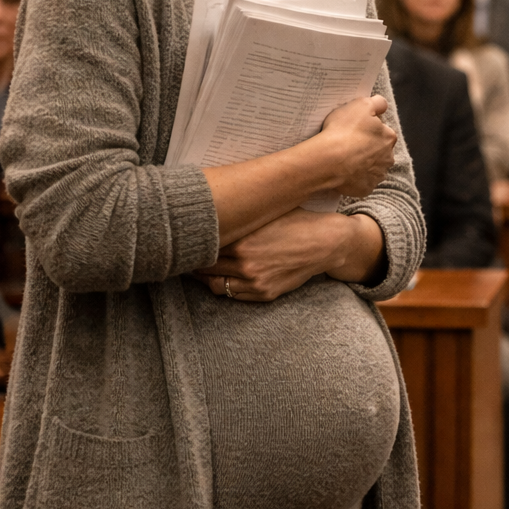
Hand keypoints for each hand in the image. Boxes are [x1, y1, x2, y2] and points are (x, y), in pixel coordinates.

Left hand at [194, 210, 385, 301]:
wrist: (325, 242)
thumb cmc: (295, 222)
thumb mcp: (264, 214)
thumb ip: (237, 219)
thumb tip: (209, 213)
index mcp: (240, 241)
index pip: (202, 247)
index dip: (190, 245)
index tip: (183, 241)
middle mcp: (244, 264)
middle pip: (204, 268)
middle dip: (193, 262)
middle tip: (184, 256)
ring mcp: (254, 281)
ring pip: (215, 285)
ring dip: (204, 278)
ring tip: (198, 269)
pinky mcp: (264, 293)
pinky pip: (233, 294)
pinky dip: (223, 287)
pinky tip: (219, 277)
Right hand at [313, 95, 396, 197]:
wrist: (329, 160)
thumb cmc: (344, 131)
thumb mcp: (361, 105)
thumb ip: (377, 102)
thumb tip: (382, 105)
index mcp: (389, 137)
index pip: (383, 131)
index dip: (369, 129)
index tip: (356, 130)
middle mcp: (388, 158)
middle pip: (379, 151)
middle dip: (368, 148)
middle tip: (349, 144)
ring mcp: (377, 175)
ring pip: (372, 168)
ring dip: (363, 164)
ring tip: (345, 159)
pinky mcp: (366, 189)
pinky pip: (362, 182)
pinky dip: (355, 178)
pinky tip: (344, 172)